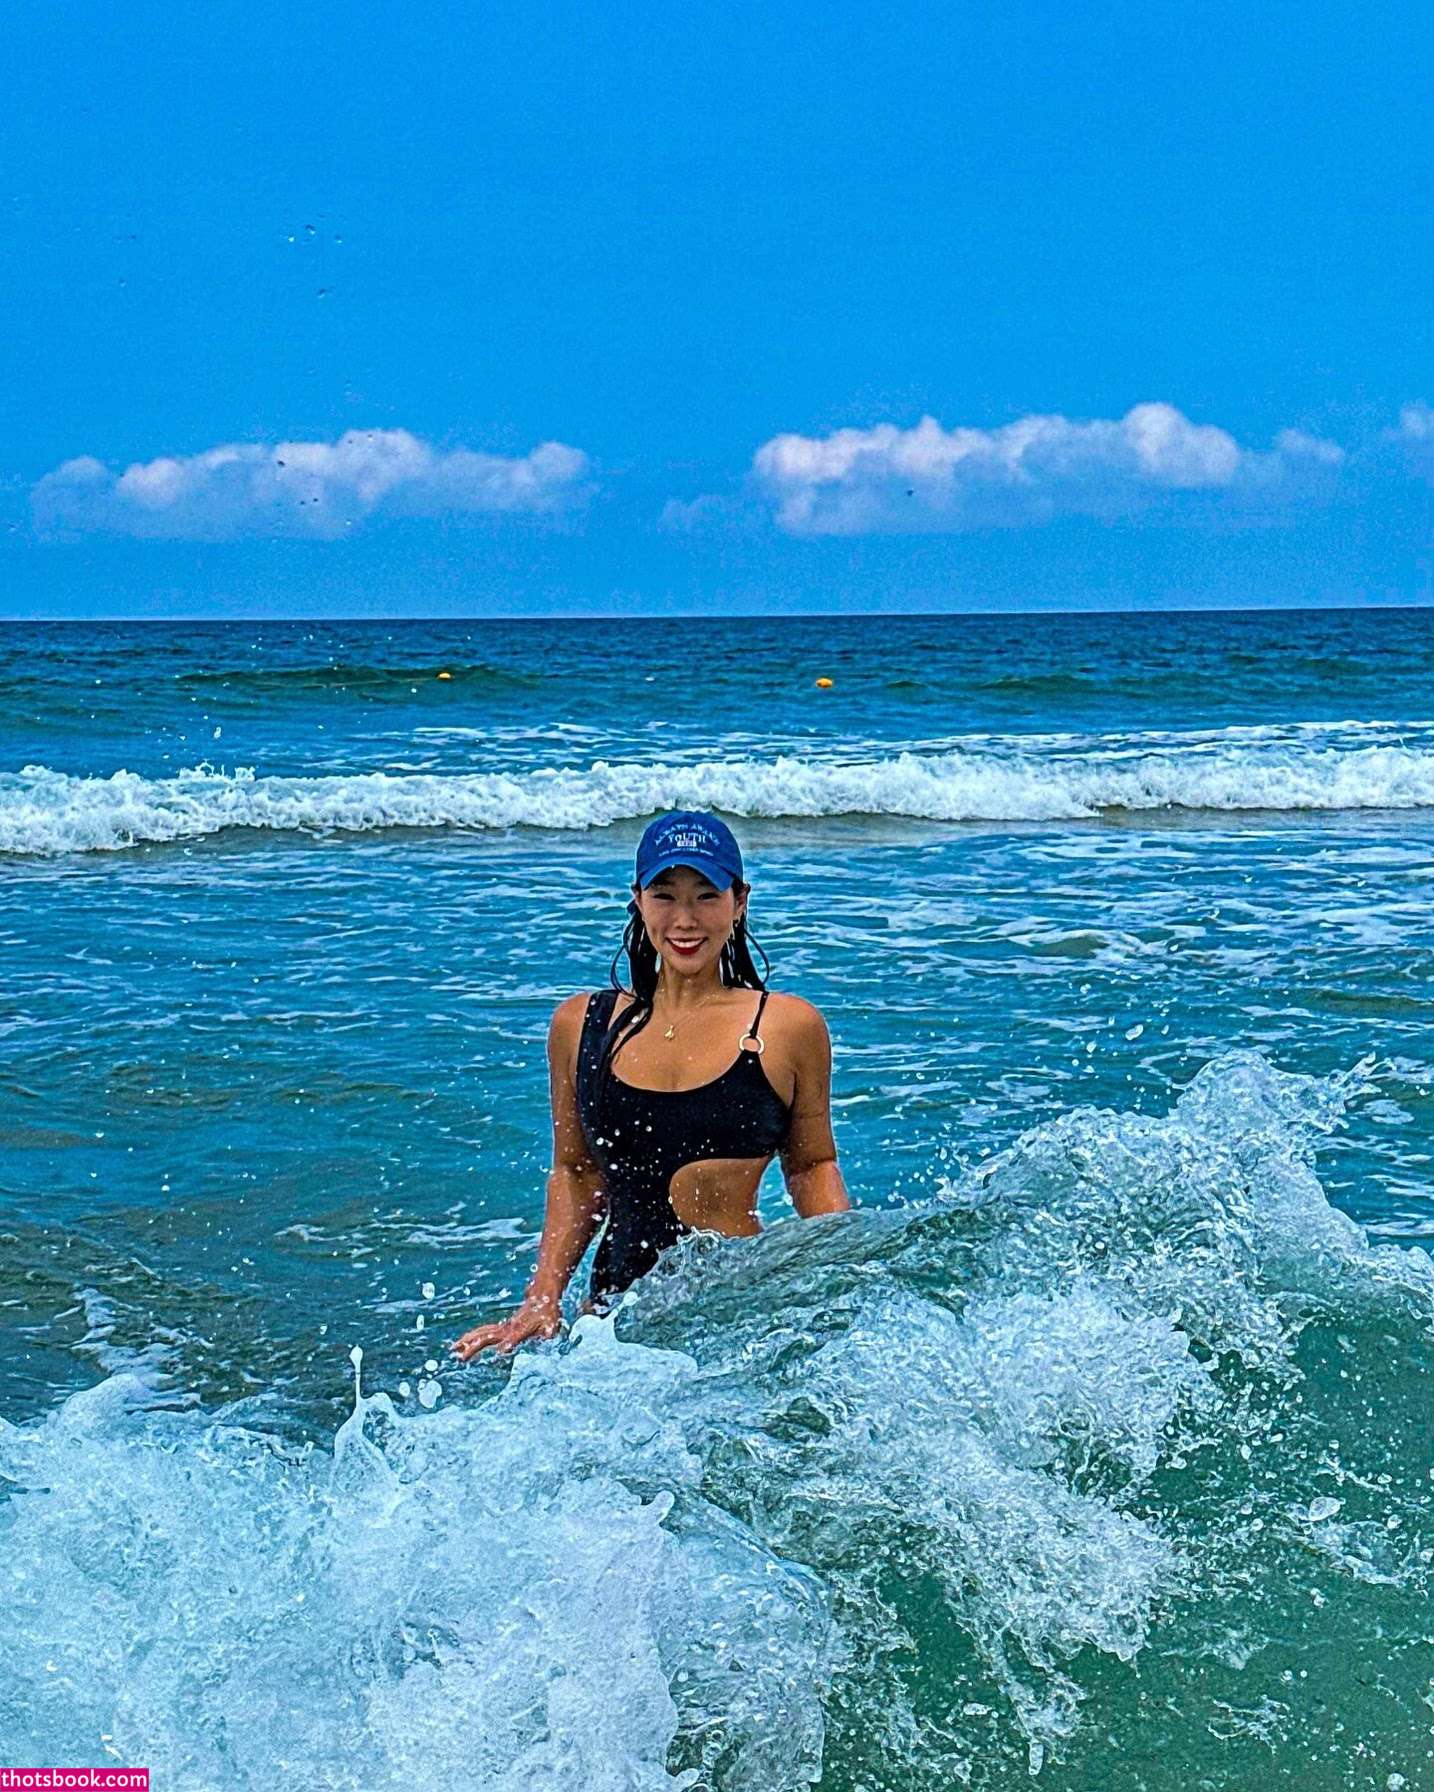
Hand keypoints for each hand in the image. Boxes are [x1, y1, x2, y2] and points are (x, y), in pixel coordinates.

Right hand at [448, 1295, 562, 1362]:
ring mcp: (503, 1327)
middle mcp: (509, 1328)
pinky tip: (461, 1344)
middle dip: (474, 1346)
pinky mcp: (501, 1327)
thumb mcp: (552, 1324)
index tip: (499, 1351)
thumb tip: (548, 1334)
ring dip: (467, 1340)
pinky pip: (483, 1332)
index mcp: (522, 1329)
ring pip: (482, 1333)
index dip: (507, 1344)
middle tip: (460, 1356)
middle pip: (488, 1336)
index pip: (512, 1338)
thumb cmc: (548, 1313)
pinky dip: (471, 1337)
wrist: (542, 1296)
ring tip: (452, 1349)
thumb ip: (549, 1330)